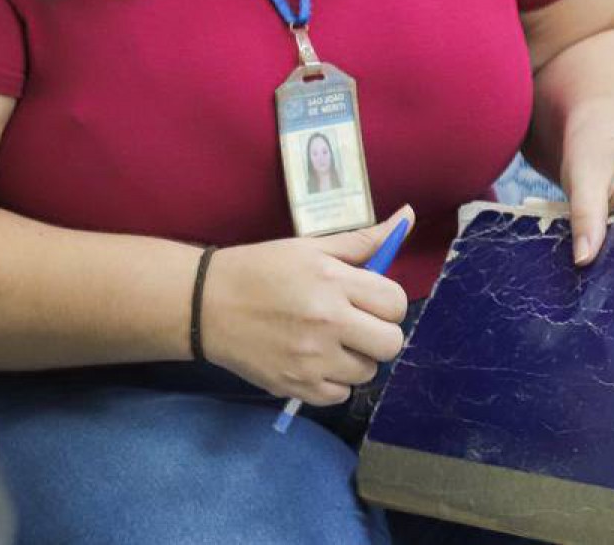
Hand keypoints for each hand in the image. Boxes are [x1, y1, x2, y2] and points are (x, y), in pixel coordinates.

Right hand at [198, 207, 413, 405]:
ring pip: (368, 372)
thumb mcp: (309, 247)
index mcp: (332, 281)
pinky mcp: (297, 387)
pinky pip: (341, 395)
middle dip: (378, 333)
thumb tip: (407, 217)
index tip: (366, 300)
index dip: (385, 301)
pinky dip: (332, 381)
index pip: (395, 302)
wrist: (206, 304)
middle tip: (354, 324)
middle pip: (391, 343)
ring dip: (355, 358)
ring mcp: (312, 359)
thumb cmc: (259, 269)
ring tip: (328, 342)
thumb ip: (361, 240)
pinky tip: (313, 361)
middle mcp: (327, 321)